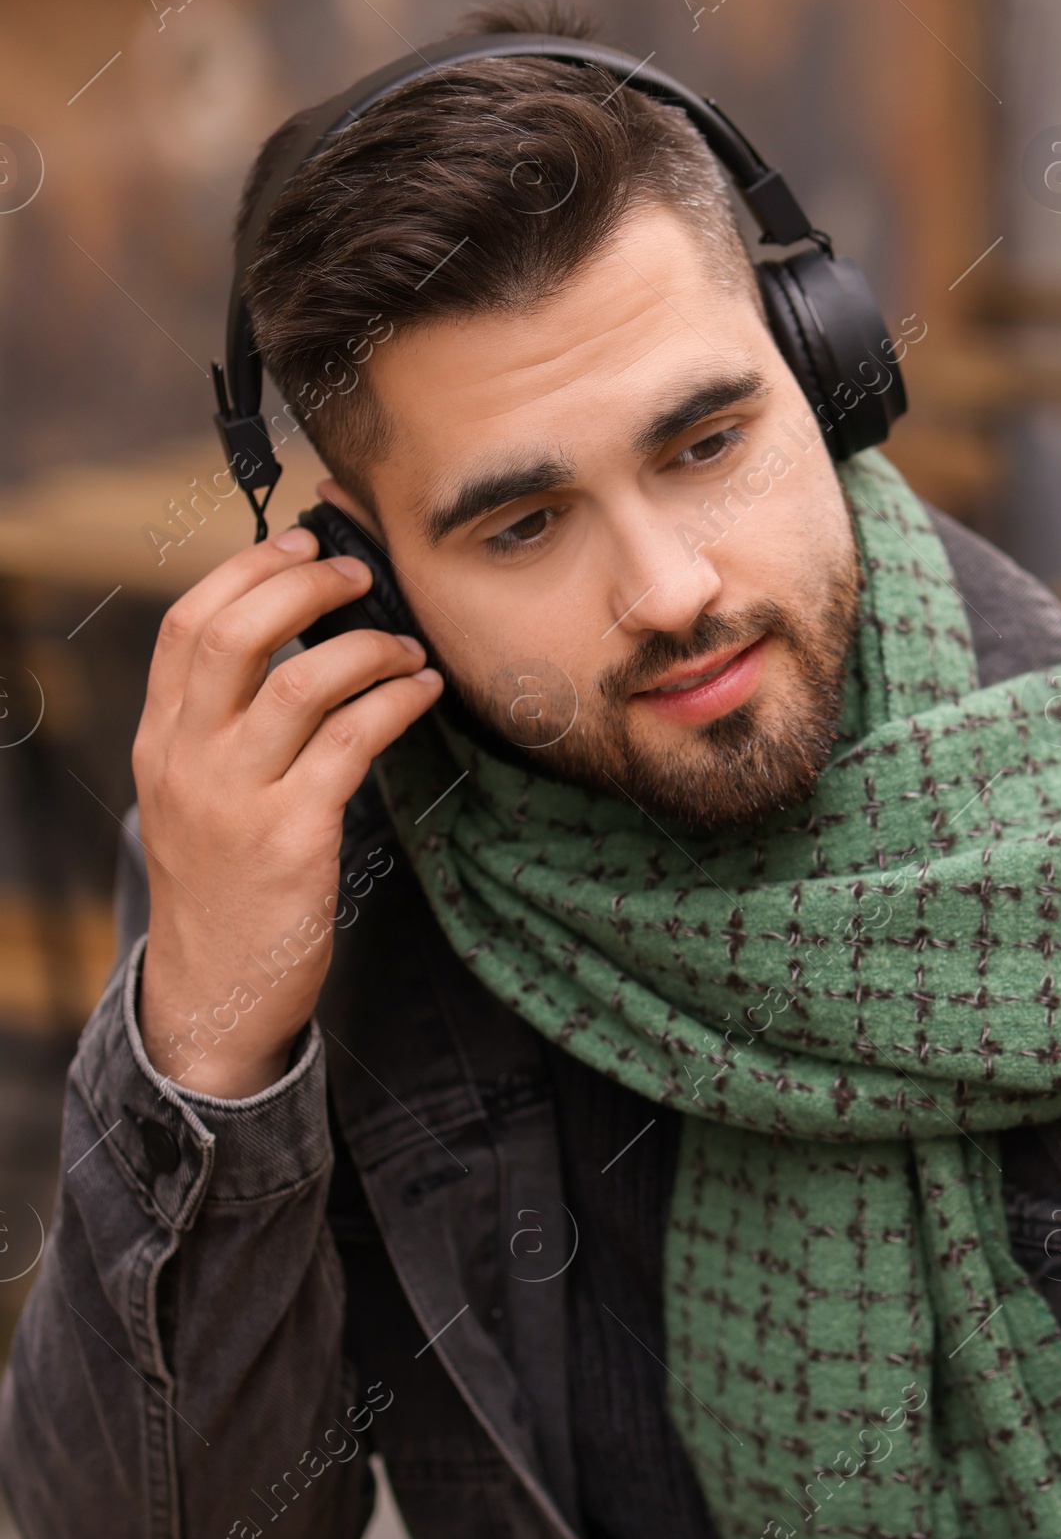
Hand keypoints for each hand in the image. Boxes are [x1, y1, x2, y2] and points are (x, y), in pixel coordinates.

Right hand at [134, 523, 440, 1097]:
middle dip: (305, 586)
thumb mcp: (195, 801)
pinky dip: (394, 703)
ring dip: (367, 649)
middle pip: (235, 635)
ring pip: (300, 683)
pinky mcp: (291, 837)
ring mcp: (236, 798)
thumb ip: (222, 731)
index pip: (187, 626)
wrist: (213, 992)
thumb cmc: (223, 892)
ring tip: (407, 648)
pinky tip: (421, 693)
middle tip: (360, 576)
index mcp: (161, 742)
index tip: (300, 545)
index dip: (246, 570)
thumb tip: (290, 653)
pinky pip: (349, 742)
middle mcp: (188, 760)